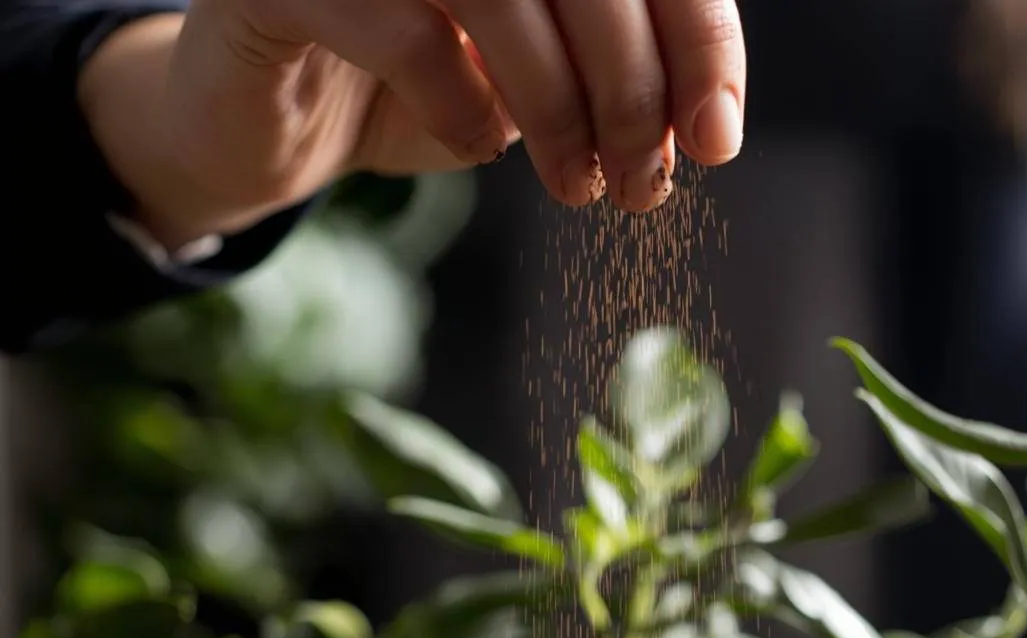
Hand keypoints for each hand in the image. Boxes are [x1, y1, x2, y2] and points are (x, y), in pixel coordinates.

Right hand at [81, 0, 745, 248]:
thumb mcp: (533, 78)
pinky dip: (460, 102)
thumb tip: (700, 126)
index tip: (716, 136)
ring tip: (577, 185)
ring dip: (560, 107)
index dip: (697, 38)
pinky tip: (479, 145)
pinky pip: (404, 28)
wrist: (273, 117)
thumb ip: (610, 76)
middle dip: (633, 90)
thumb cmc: (418, 84)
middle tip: (643, 183)